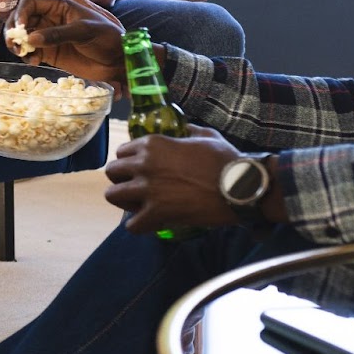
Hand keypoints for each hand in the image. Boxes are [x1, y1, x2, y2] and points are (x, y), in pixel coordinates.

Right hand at [8, 0, 125, 83]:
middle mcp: (49, 19)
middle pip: (20, 20)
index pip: (30, 4)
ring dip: (17, 45)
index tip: (19, 28)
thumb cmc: (106, 37)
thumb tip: (31, 39)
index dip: (20, 13)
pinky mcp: (49, 53)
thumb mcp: (85, 31)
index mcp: (58, 6)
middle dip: (13, 31)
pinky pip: (30, 53)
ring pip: (22, 37)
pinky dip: (27, 57)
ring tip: (22, 54)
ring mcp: (47, 37)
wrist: (118, 60)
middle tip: (14, 43)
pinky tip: (33, 62)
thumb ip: (58, 34)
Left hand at [105, 124, 241, 232]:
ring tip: (139, 205)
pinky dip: (139, 226)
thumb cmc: (227, 160)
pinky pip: (132, 225)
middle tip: (137, 188)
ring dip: (124, 202)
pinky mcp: (157, 211)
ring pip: (112, 196)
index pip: (122, 152)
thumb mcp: (206, 136)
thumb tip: (184, 126)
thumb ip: (188, 130)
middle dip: (122, 180)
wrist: (242, 186)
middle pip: (111, 172)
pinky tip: (150, 223)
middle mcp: (144, 163)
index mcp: (153, 144)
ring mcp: (148, 188)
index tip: (141, 170)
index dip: (130, 162)